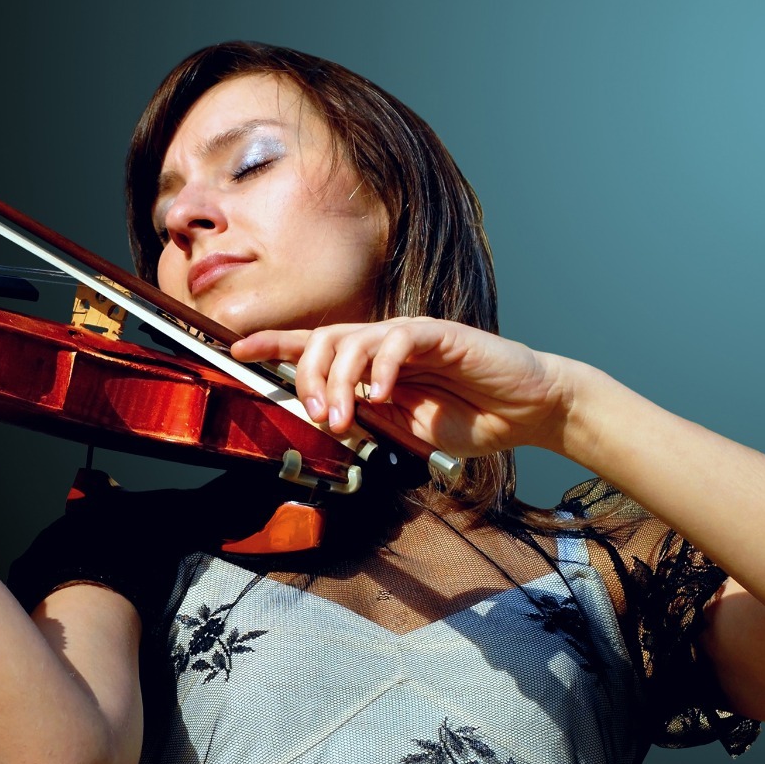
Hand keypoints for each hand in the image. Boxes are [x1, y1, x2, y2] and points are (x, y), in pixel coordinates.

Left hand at [230, 317, 577, 458]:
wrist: (526, 412)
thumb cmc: (470, 419)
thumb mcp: (404, 430)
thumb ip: (367, 419)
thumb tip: (325, 419)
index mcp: (372, 366)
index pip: (314, 345)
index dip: (274, 344)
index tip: (238, 349)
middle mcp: (384, 344)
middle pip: (323, 339)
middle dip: (308, 378)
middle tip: (319, 418)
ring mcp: (410, 336)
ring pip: (352, 339)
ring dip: (338, 383)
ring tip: (345, 418)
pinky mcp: (440, 333)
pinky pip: (396, 340)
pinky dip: (380, 368)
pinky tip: (381, 394)